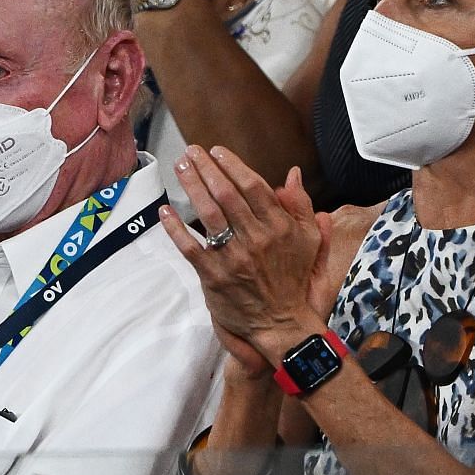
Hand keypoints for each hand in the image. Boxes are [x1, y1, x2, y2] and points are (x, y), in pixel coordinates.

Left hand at [162, 146, 332, 359]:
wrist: (282, 323)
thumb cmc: (294, 278)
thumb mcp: (309, 240)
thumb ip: (301, 205)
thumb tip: (292, 173)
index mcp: (279, 227)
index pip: (252, 186)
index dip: (232, 165)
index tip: (216, 151)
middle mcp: (256, 239)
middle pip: (226, 195)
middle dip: (206, 169)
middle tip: (190, 152)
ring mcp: (233, 258)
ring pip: (208, 215)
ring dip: (191, 187)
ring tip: (179, 167)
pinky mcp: (214, 277)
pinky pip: (190, 247)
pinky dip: (175, 228)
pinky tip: (165, 210)